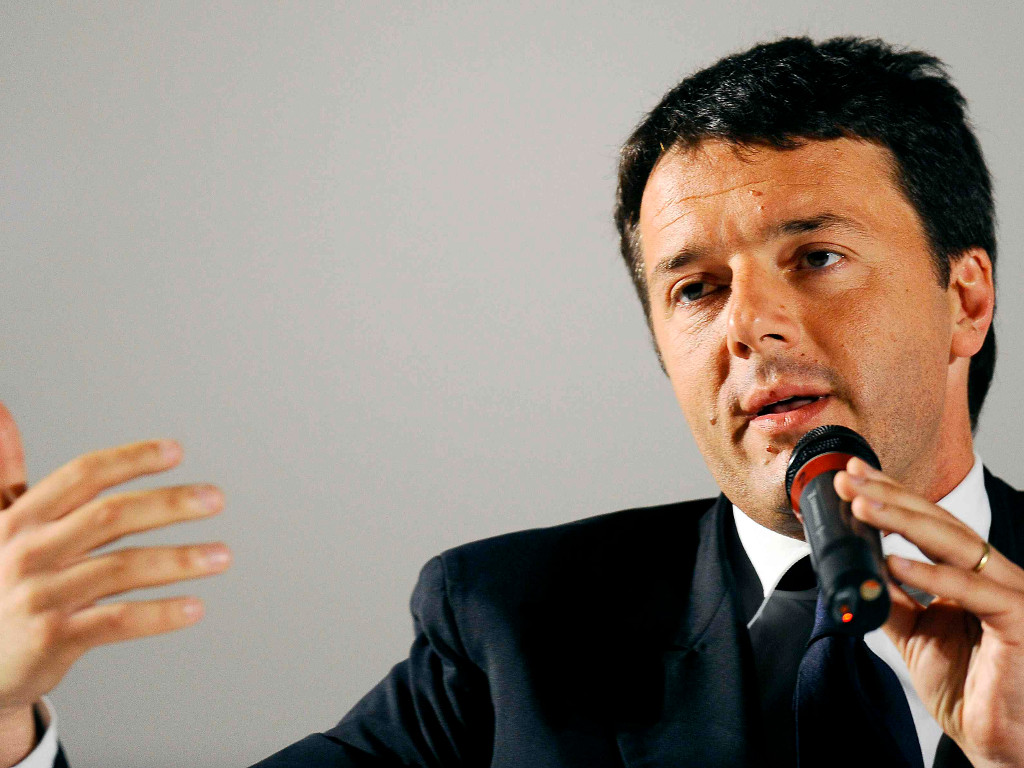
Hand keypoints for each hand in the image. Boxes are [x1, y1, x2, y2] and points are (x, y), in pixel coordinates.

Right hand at [0, 402, 231, 713]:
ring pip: (122, 568)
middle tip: (215, 499)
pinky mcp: (52, 639)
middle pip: (112, 516)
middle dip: (169, 504)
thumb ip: (5, 472)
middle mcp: (29, 552)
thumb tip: (1, 409)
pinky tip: (195, 608)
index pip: (84, 475)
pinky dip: (159, 614)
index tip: (176, 452)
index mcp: (20, 519)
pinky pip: (117, 621)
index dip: (132, 459)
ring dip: (179, 560)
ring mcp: (40, 596)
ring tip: (221, 556)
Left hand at [835, 458, 1023, 767]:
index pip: (928, 524)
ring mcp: (1011, 594)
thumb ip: (893, 597)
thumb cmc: (968, 690)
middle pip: (938, 524)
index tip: (853, 477)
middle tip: (849, 480)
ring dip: (902, 521)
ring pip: (954, 544)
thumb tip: (859, 565)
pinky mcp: (1019, 620)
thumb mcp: (915, 635)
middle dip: (890, 497)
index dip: (892, 496)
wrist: (998, 744)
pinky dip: (931, 575)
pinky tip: (893, 561)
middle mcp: (995, 576)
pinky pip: (971, 591)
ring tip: (861, 506)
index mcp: (972, 575)